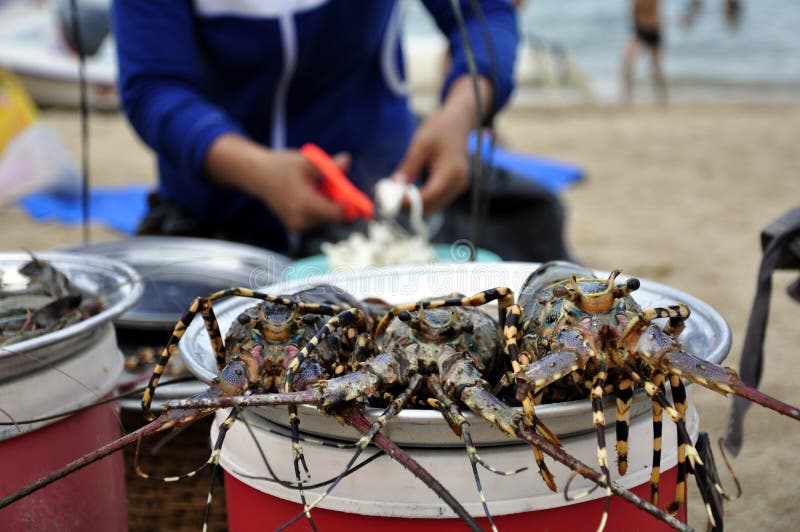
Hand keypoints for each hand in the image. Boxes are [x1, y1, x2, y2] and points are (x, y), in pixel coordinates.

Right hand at [206, 134, 347, 231]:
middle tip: (339, 187)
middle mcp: (300, 219)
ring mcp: (296, 224)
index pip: (336, 213)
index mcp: (304, 204)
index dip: (351, 207)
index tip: (363, 204)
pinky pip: (316, 219)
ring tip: (318, 186)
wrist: (258, 175)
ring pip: (325, 218)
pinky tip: (311, 193)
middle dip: (340, 202)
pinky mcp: (294, 225)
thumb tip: (347, 161)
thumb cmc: (282, 166)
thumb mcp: (307, 162)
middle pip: (332, 216)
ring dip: (329, 204)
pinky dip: (319, 208)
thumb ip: (328, 165)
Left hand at [393, 76, 493, 213]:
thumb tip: (395, 186)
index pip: (428, 196)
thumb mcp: (421, 143)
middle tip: (388, 200)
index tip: (389, 201)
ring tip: (395, 195)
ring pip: (434, 205)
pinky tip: (407, 192)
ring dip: (415, 204)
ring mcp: (458, 186)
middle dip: (409, 206)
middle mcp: (458, 183)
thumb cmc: (441, 128)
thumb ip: (409, 166)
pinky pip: (436, 198)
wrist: (459, 121)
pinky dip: (422, 198)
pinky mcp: (454, 185)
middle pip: (431, 206)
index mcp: (452, 172)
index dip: (408, 202)